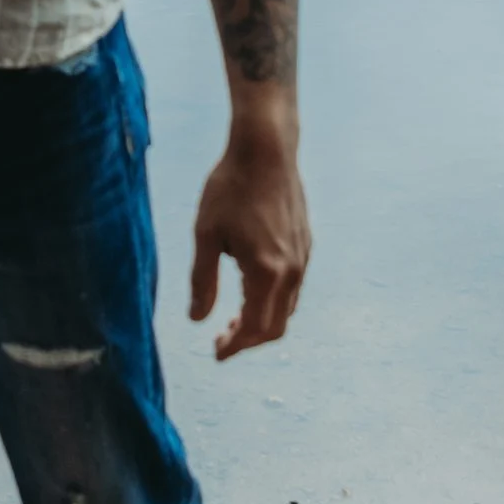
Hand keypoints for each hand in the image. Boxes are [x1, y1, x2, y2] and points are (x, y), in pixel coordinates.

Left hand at [188, 111, 310, 360]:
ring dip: (262, 320)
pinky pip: (293, 287)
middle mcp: (291, 271)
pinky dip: (273, 301)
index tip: (216, 352)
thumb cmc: (230, 188)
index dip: (235, 346)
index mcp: (266, 271)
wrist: (266, 151)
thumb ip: (203, 281)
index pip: (255, 328)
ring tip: (233, 318)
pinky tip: (251, 288)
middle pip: (276, 326)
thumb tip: (197, 320)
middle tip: (221, 338)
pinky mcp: (306, 245)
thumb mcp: (206, 234)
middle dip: (249, 339)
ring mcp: (303, 258)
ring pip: (287, 307)